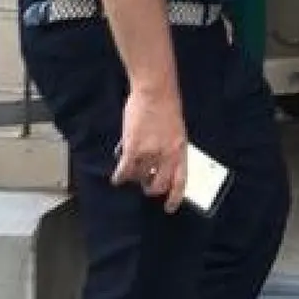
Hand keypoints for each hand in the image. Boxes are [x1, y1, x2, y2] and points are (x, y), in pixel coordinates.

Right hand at [112, 87, 188, 211]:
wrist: (156, 90)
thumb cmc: (167, 106)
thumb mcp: (176, 131)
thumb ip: (169, 149)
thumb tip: (157, 164)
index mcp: (181, 150)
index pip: (180, 181)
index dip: (175, 198)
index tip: (169, 207)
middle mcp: (167, 155)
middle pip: (157, 185)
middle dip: (150, 188)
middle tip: (144, 184)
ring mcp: (150, 153)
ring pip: (138, 177)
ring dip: (133, 177)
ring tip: (131, 170)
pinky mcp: (134, 148)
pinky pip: (124, 171)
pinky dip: (119, 177)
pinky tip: (117, 178)